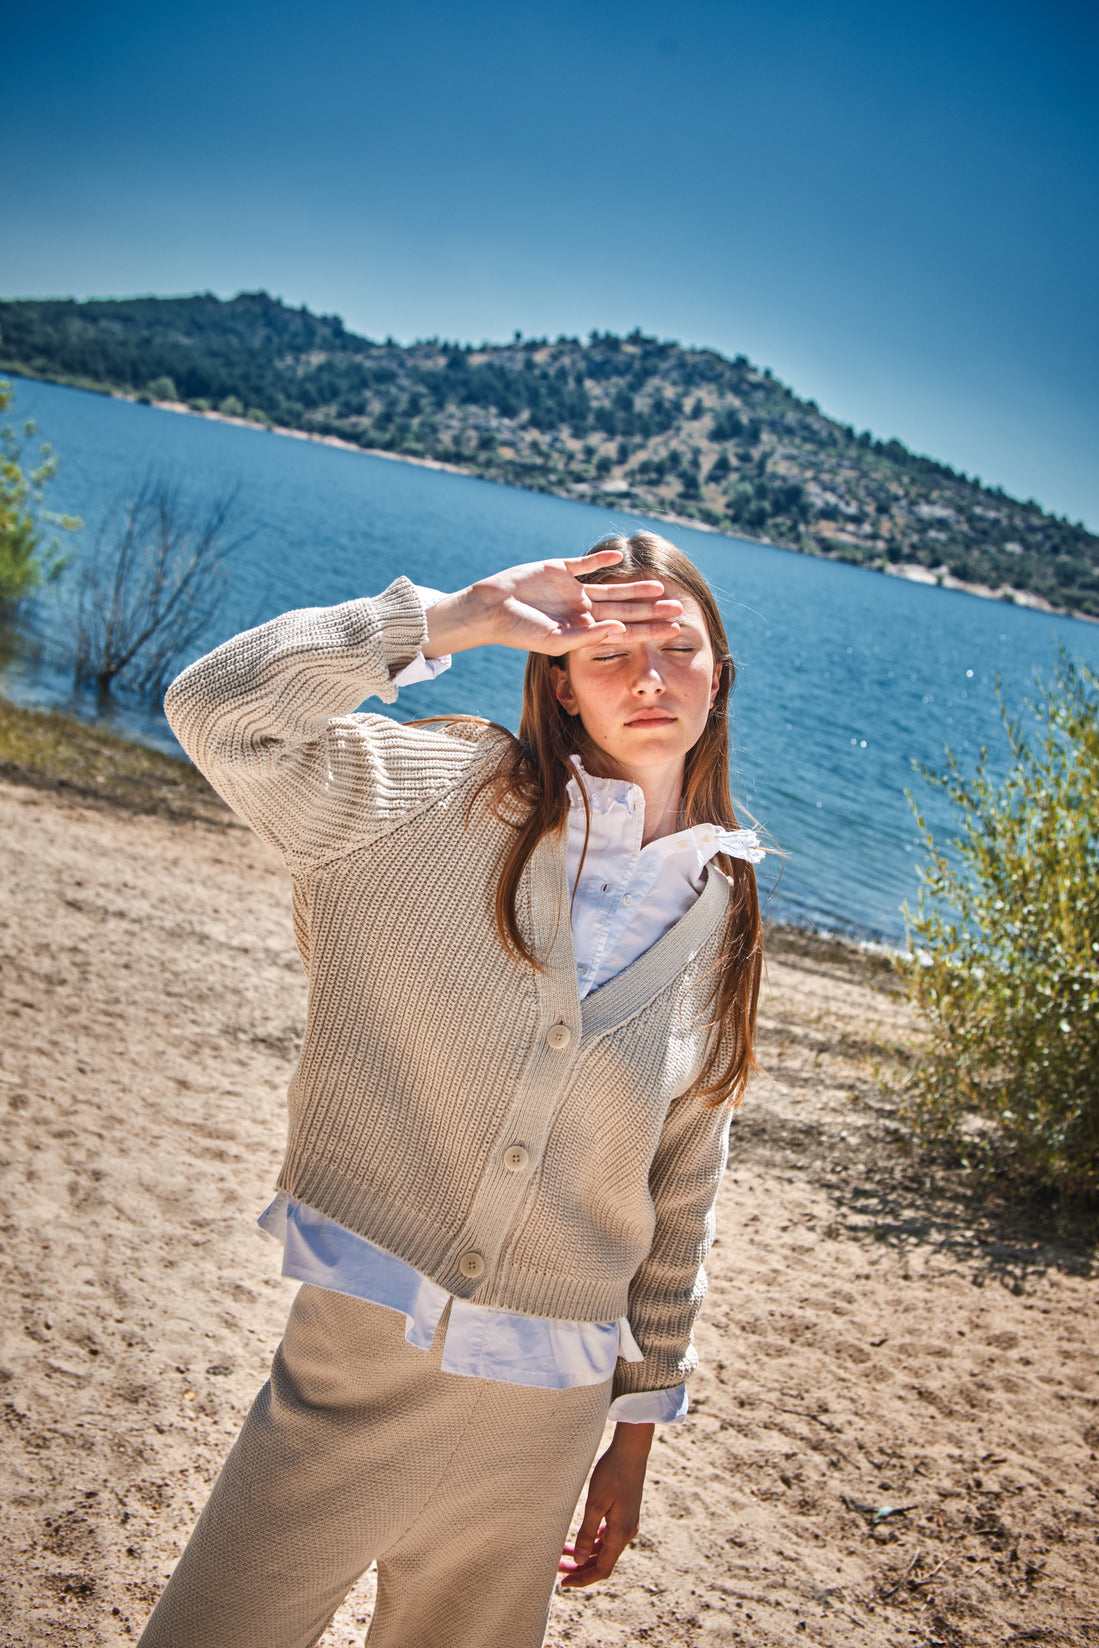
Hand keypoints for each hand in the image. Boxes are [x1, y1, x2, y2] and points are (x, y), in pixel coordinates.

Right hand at [422, 550, 681, 659]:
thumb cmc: (519, 631)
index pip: (624, 631)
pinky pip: (585, 564)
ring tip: (660, 586)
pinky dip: (601, 560)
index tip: (675, 630)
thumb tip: (620, 630)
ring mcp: (572, 590)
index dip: (650, 630)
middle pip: (624, 609)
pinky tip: (620, 557)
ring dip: (635, 587)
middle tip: (679, 608)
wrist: (489, 610)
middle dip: (651, 610)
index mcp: (583, 630)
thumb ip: (588, 636)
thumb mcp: (556, 640)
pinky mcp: (559, 569)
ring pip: (611, 588)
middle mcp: (582, 611)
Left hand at [558, 1422, 653, 1588]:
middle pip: (602, 1561)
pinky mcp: (625, 1514)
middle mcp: (626, 1533)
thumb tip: (578, 1561)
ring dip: (584, 1553)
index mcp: (620, 1534)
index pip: (602, 1569)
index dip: (583, 1579)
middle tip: (557, 1567)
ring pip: (604, 1549)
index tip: (564, 1583)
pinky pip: (608, 1536)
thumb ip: (586, 1533)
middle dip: (580, 1568)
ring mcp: (627, 1523)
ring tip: (562, 1552)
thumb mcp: (595, 1504)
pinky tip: (580, 1536)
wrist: (631, 1452)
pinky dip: (592, 1541)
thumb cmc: (612, 1474)